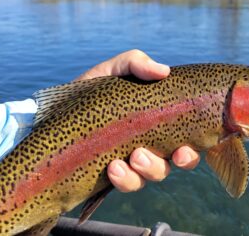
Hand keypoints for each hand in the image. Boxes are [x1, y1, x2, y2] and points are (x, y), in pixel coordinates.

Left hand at [76, 50, 199, 191]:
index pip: (185, 141)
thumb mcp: (112, 70)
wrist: (56, 110)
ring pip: (150, 177)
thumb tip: (164, 71)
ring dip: (145, 171)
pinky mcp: (111, 175)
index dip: (192, 151)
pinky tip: (112, 169)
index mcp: (157, 122)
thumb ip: (136, 63)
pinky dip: (124, 179)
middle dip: (165, 164)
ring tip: (126, 160)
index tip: (184, 150)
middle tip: (142, 154)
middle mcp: (150, 144)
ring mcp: (131, 162)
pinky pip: (126, 184)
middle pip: (172, 163)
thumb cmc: (93, 89)